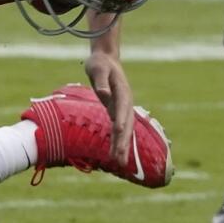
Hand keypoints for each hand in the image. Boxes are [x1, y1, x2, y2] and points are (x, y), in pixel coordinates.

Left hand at [84, 50, 134, 164]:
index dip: (121, 122)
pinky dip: (117, 140)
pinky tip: (115, 152)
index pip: (122, 110)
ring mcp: (122, 107)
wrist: (106, 58)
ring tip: (119, 164)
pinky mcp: (116, 110)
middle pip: (126, 125)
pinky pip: (118, 128)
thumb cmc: (100, 63)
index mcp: (122, 92)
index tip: (119, 133)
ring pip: (124, 130)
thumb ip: (100, 81)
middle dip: (123, 143)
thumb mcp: (97, 68)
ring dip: (122, 146)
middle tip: (120, 161)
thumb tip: (104, 94)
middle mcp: (125, 102)